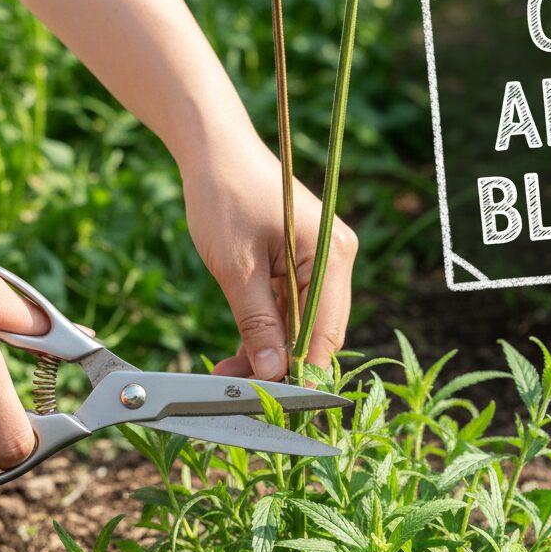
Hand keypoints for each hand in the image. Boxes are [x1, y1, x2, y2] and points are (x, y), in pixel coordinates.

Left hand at [182, 138, 357, 379]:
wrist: (213, 149)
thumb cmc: (224, 196)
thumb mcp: (237, 268)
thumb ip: (258, 323)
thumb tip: (273, 371)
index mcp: (333, 256)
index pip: (326, 332)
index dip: (302, 372)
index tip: (272, 402)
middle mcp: (337, 259)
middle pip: (318, 332)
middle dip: (280, 363)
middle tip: (237, 386)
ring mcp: (322, 259)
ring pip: (300, 324)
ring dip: (268, 350)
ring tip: (226, 371)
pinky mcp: (302, 260)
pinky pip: (290, 308)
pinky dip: (266, 328)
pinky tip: (239, 350)